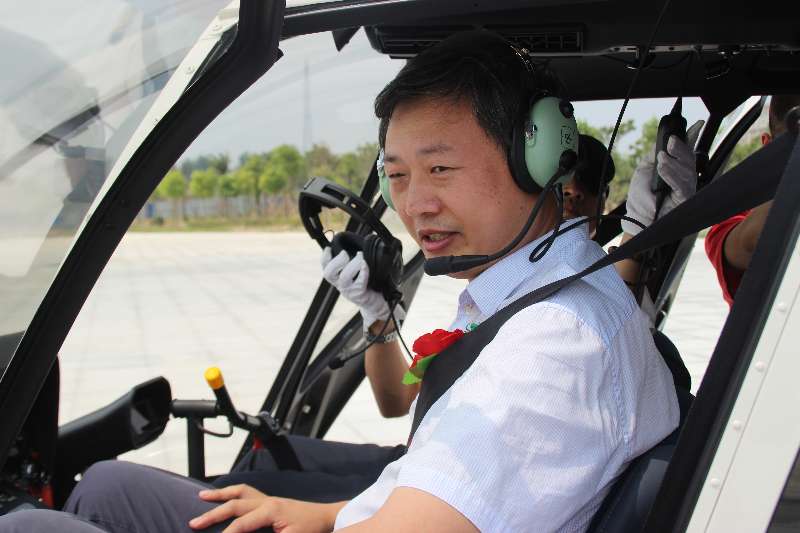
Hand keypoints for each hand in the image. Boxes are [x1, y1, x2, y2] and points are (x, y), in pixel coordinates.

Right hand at [189, 485, 337, 532]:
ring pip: (239, 492)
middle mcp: (267, 501)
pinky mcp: (269, 501)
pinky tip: (224, 496)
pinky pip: (247, 493)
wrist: (325, 518)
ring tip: (202, 497)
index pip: (241, 524)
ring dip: (220, 495)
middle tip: (194, 523)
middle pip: (234, 504)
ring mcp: (268, 499)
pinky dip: (233, 493)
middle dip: (213, 514)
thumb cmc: (310, 529)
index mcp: (271, 510)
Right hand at [321, 247, 402, 328]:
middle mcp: (341, 285)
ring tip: (360, 257)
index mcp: (338, 278)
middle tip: (344, 253)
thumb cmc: (369, 285)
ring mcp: (350, 291)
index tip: (329, 248)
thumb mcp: (358, 273)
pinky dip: (363, 272)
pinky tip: (366, 265)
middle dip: (335, 261)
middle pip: (328, 274)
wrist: (377, 304)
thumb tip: (357, 247)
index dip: (324, 258)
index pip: (325, 268)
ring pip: (344, 278)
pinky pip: (359, 283)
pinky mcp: (360, 295)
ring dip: (352, 264)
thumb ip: (354, 262)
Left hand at [621, 119, 703, 235]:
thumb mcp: (645, 168)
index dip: (694, 136)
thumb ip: (655, 154)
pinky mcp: (684, 199)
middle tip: (671, 141)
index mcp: (676, 167)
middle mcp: (684, 176)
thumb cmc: (641, 194)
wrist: (637, 216)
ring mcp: (686, 188)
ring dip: (673, 162)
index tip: (698, 124)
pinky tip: (663, 167)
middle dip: (681, 148)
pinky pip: (682, 184)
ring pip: (687, 170)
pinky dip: (671, 173)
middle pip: (690, 158)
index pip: (688, 149)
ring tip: (661, 158)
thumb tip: (665, 140)